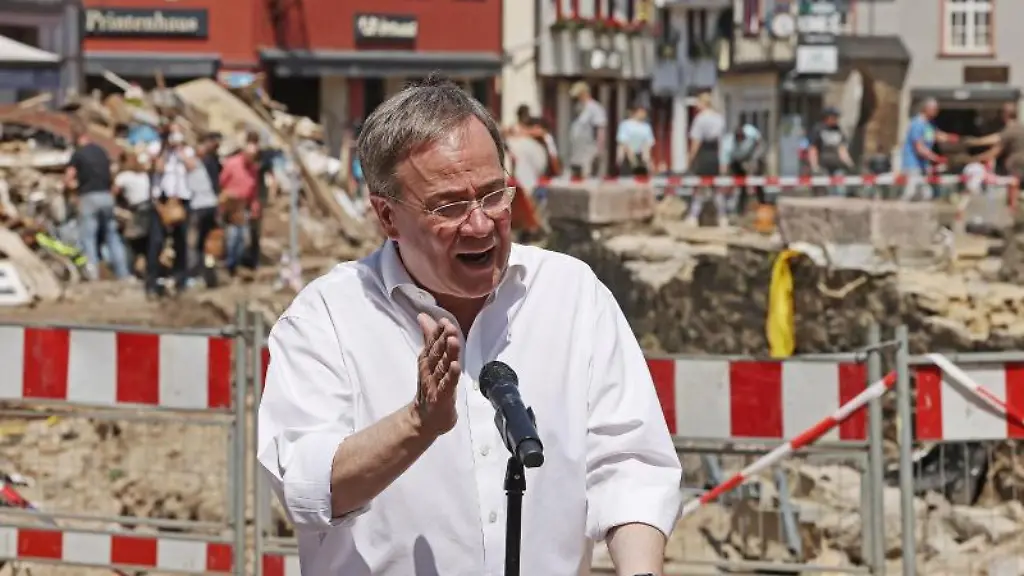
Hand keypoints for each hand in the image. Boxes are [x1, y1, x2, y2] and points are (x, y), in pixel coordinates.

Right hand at [413, 313, 461, 436]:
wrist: (425, 418)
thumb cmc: (431, 385)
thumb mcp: (430, 360)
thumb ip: (429, 338)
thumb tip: (423, 316)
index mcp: (428, 360)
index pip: (432, 343)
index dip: (438, 332)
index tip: (444, 320)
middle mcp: (430, 370)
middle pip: (437, 353)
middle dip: (443, 339)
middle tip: (448, 326)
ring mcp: (435, 384)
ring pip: (442, 366)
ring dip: (448, 353)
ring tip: (453, 340)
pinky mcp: (442, 397)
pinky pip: (447, 384)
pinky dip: (451, 375)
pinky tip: (456, 366)